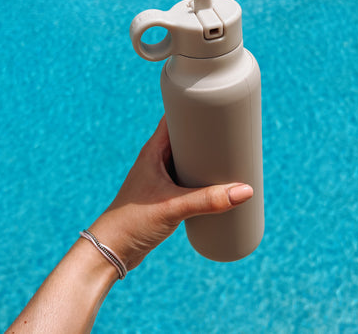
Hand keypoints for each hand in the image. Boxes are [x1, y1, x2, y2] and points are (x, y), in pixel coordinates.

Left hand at [89, 116, 253, 270]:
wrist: (112, 250)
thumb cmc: (133, 221)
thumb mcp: (174, 208)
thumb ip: (209, 200)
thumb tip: (245, 191)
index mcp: (153, 151)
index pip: (175, 118)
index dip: (195, 110)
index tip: (218, 108)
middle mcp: (156, 160)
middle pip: (186, 139)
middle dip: (208, 136)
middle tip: (234, 135)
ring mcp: (160, 178)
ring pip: (188, 160)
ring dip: (206, 159)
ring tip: (231, 157)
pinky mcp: (165, 196)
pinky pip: (187, 179)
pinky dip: (202, 178)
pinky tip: (216, 183)